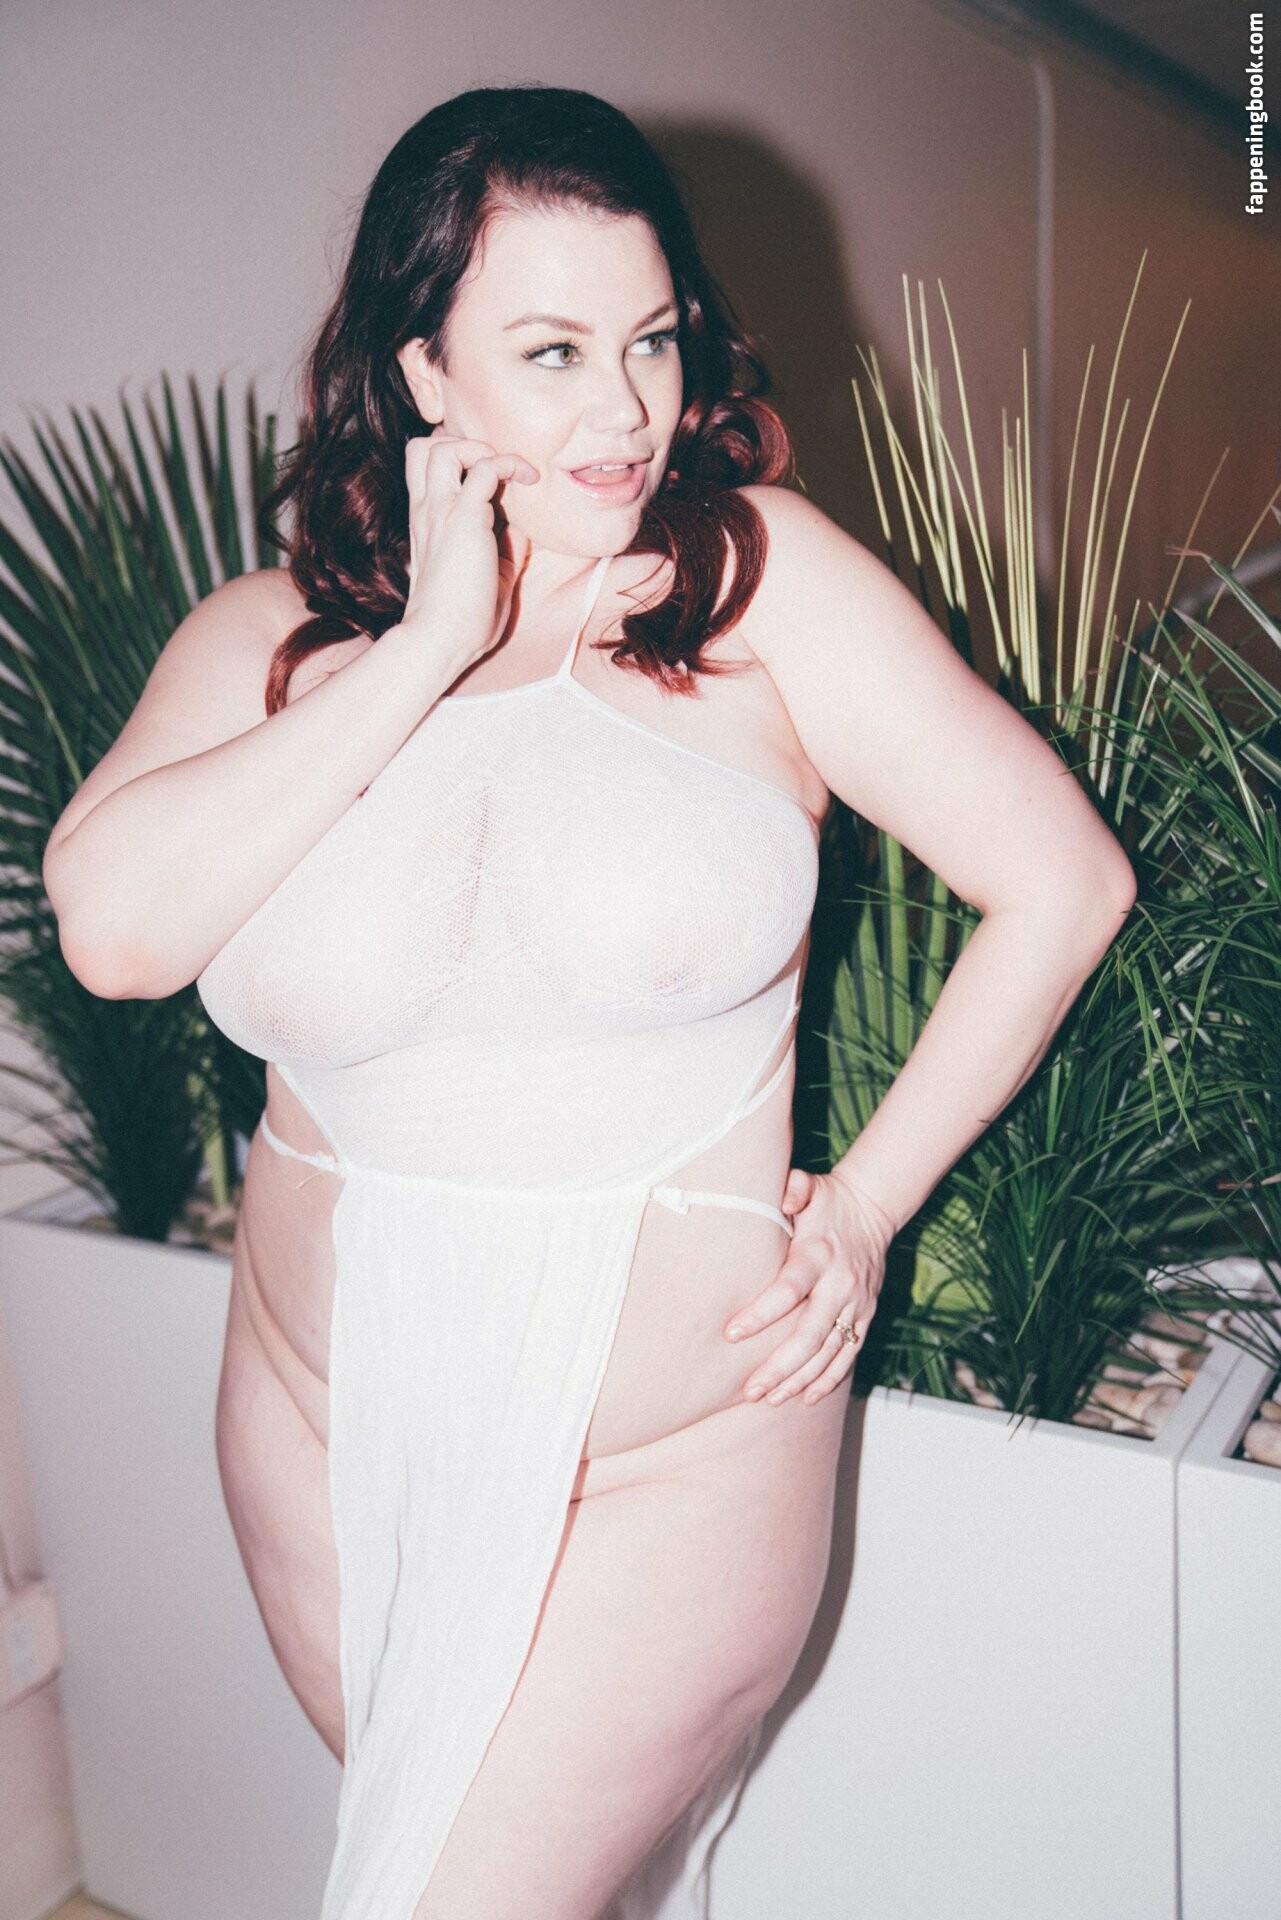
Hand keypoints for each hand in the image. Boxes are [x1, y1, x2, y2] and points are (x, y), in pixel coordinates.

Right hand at [400, 432, 537, 672]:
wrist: (440, 641)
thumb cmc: (461, 622)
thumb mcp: (488, 580)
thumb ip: (503, 551)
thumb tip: (521, 531)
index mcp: (426, 525)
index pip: (428, 472)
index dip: (455, 464)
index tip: (490, 483)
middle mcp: (426, 512)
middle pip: (421, 448)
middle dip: (456, 444)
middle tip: (488, 469)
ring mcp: (441, 512)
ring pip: (441, 446)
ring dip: (477, 448)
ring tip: (503, 471)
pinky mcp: (464, 519)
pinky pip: (485, 469)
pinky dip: (509, 464)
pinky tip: (529, 479)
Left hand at [727, 1168, 895, 1406]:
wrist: (872, 1209)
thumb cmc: (826, 1201)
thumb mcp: (809, 1187)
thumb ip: (794, 1189)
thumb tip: (784, 1199)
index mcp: (819, 1255)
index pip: (788, 1290)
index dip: (760, 1314)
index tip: (731, 1333)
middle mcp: (839, 1285)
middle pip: (809, 1334)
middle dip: (779, 1366)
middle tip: (749, 1389)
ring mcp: (855, 1305)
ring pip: (828, 1352)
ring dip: (799, 1379)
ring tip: (769, 1399)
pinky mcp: (865, 1317)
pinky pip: (849, 1355)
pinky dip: (829, 1379)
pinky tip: (805, 1397)